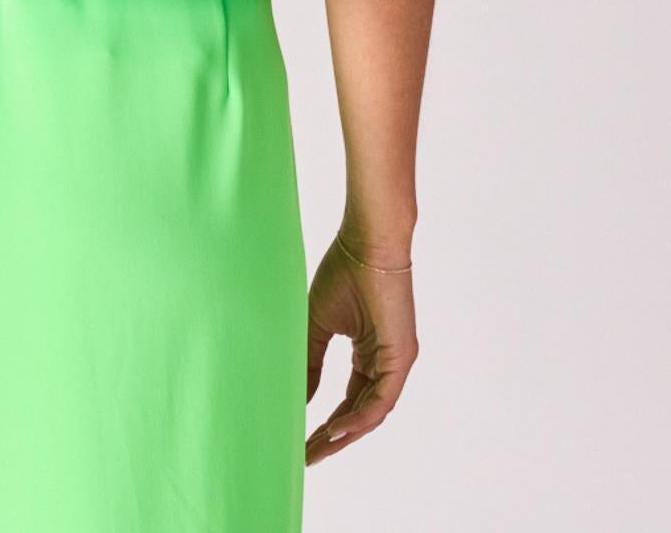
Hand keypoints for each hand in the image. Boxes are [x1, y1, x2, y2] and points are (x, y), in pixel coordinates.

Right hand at [305, 231, 418, 464]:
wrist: (367, 242)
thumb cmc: (344, 271)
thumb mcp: (318, 323)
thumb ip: (310, 361)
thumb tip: (298, 398)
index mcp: (369, 352)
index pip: (349, 400)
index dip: (327, 423)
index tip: (301, 439)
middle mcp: (386, 362)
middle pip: (360, 413)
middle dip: (333, 437)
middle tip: (307, 456)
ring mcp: (396, 361)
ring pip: (371, 412)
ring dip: (344, 435)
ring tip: (316, 449)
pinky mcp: (401, 356)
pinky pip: (381, 400)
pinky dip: (359, 419)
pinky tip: (336, 431)